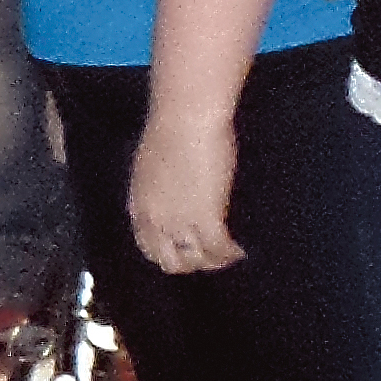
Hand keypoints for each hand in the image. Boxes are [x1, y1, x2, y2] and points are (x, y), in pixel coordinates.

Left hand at [126, 110, 246, 273]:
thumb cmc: (170, 129)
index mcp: (139, 206)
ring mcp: (179, 223)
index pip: (149, 248)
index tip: (187, 250)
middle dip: (193, 263)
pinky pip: (220, 250)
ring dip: (216, 260)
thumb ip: (158, 189)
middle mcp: (155, 221)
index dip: (169, 253)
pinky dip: (232, 253)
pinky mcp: (206, 219)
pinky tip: (241, 248)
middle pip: (171, 262)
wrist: (185, 117)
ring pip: (199, 260)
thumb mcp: (152, 167)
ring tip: (231, 253)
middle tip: (213, 254)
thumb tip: (173, 195)